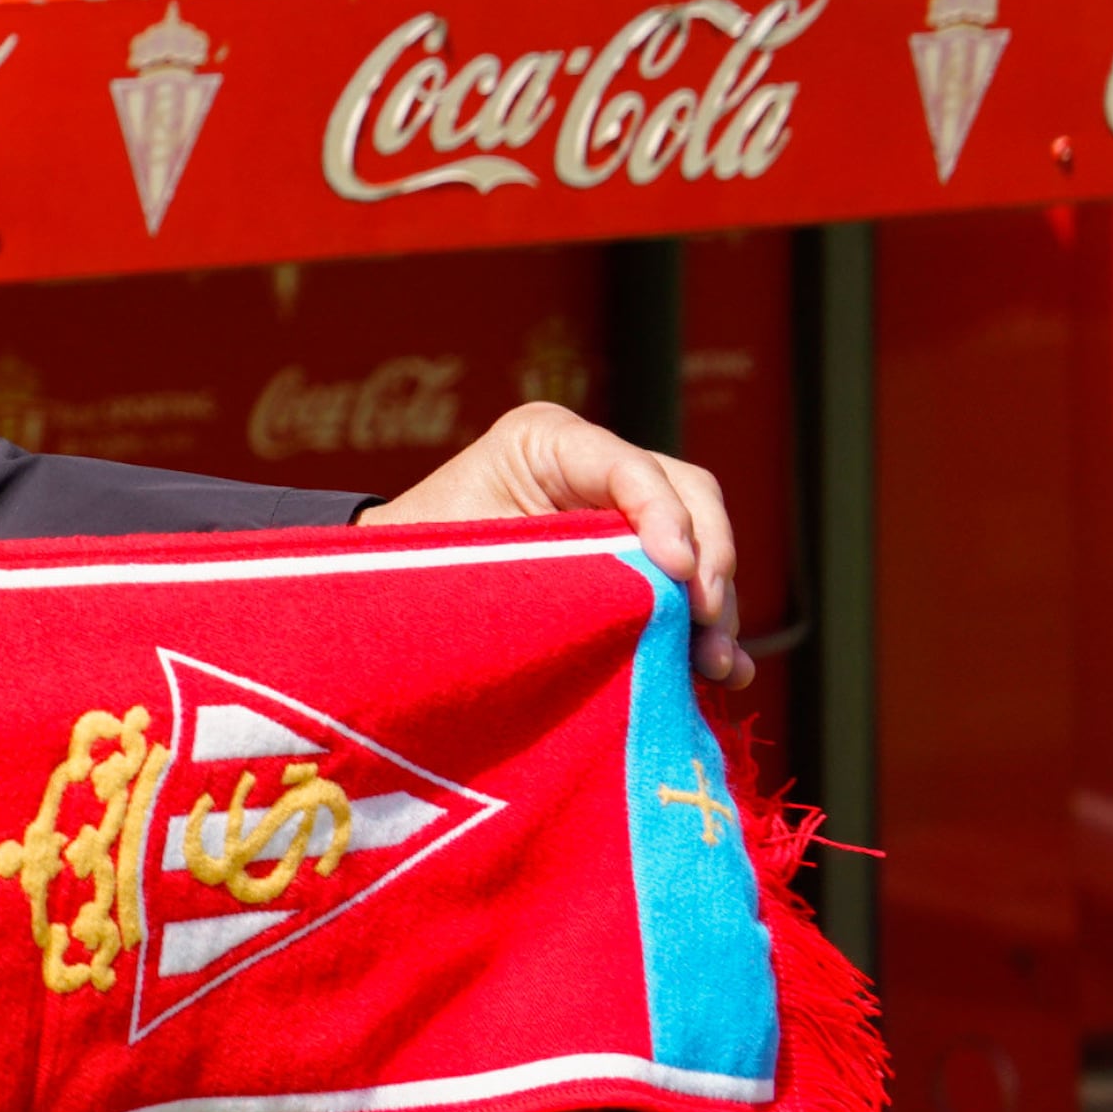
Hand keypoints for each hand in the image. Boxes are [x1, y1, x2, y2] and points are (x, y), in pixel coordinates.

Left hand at [357, 401, 743, 686]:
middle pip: (687, 495)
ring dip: (716, 606)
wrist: (389, 591)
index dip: (663, 515)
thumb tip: (639, 598)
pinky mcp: (635, 559)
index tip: (679, 572)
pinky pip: (690, 587)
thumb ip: (542, 562)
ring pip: (701, 543)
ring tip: (716, 664)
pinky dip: (708, 629)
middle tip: (707, 622)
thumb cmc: (414, 561)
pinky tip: (723, 672)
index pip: (626, 465)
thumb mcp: (464, 550)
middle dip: (708, 560)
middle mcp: (595, 465)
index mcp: (544, 439)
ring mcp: (622, 510)